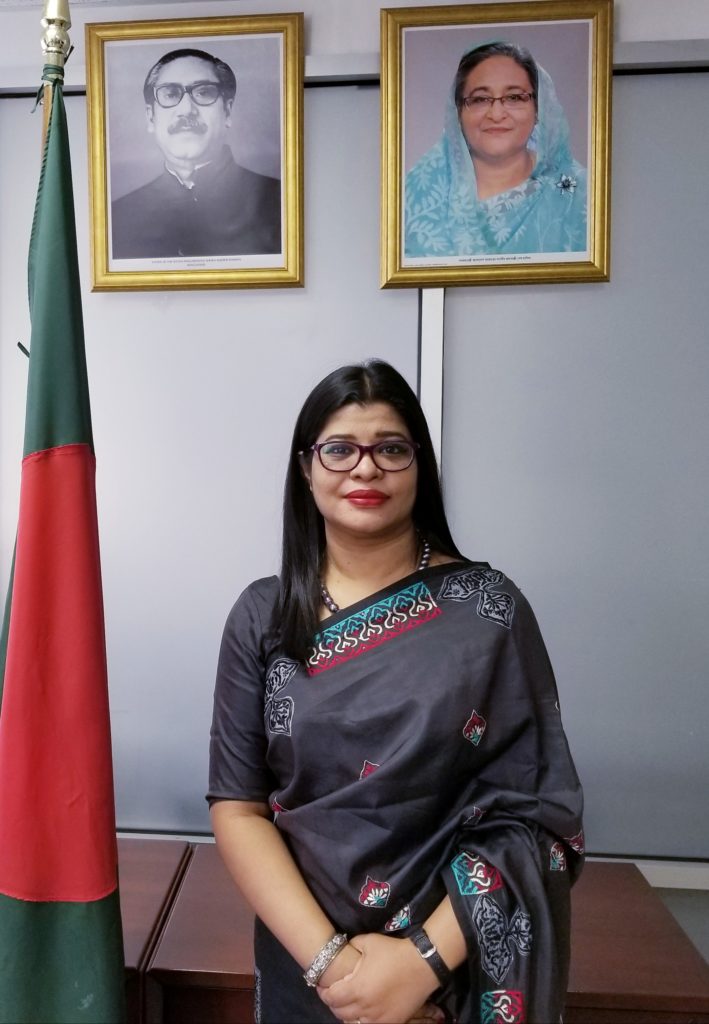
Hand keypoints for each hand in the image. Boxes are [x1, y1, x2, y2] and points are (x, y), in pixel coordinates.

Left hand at [318, 932, 438, 1023]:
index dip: (323, 992)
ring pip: (353, 1023)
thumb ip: (351, 946)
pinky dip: (362, 1021)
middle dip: (334, 1002)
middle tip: (335, 992)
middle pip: (339, 1013)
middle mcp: (365, 1008)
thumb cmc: (394, 952)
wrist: (422, 965)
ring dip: (347, 1014)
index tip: (322, 985)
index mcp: (357, 989)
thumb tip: (343, 949)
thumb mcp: (368, 941)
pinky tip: (364, 1011)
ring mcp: (378, 1018)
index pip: (331, 998)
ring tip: (349, 1003)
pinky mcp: (391, 1022)